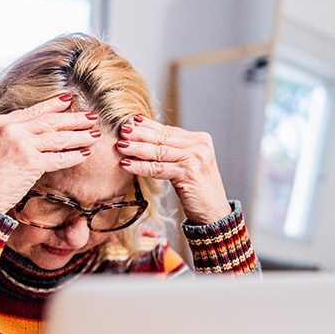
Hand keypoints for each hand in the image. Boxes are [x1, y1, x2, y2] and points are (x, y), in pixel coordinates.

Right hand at [0, 95, 100, 212]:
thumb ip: (10, 135)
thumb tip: (35, 133)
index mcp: (0, 122)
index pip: (33, 110)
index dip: (54, 105)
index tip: (69, 100)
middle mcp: (11, 129)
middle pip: (50, 121)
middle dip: (74, 118)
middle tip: (92, 116)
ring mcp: (21, 145)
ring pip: (58, 137)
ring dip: (79, 136)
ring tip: (94, 134)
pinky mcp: (30, 163)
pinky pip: (58, 158)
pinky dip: (74, 156)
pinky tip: (85, 154)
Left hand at [116, 115, 231, 224]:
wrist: (213, 212)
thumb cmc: (197, 189)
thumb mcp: (186, 164)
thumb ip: (172, 150)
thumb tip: (144, 136)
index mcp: (199, 140)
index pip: (168, 130)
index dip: (148, 126)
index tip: (131, 120)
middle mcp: (199, 146)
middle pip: (163, 138)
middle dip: (140, 134)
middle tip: (121, 129)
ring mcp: (195, 158)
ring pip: (159, 151)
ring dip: (136, 148)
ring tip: (120, 146)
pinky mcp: (189, 173)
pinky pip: (158, 168)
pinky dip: (141, 166)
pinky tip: (126, 164)